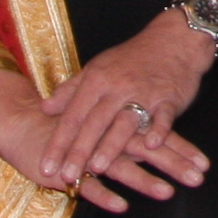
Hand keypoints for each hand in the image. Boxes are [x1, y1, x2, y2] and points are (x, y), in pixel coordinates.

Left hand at [38, 16, 217, 198]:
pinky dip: (158, 130)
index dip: (58, 142)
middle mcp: (117, 87)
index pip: (72, 116)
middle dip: (78, 151)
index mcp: (96, 80)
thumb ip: (70, 90)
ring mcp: (144, 92)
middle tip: (66, 177)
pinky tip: (151, 146)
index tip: (46, 166)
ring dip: (110, 145)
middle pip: (94, 123)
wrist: (173, 39)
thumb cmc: (132, 57)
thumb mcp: (97, 67)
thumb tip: (44, 108)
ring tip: (97, 168)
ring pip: (124, 122)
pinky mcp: (169, 97)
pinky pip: (163, 116)